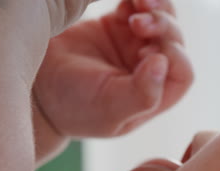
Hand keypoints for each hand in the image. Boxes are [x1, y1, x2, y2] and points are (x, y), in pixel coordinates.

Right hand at [34, 0, 193, 137]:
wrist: (37, 88)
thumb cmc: (74, 107)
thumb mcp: (108, 110)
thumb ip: (141, 94)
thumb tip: (162, 64)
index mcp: (154, 93)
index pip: (182, 71)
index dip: (174, 56)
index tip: (146, 51)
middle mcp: (150, 68)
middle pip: (174, 40)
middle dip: (164, 26)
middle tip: (139, 23)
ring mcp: (135, 44)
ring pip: (162, 18)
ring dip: (156, 7)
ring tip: (139, 3)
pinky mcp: (119, 24)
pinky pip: (137, 5)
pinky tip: (129, 0)